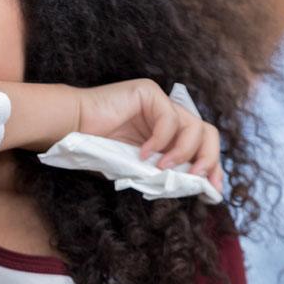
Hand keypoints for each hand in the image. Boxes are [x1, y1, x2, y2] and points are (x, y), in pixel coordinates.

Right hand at [76, 79, 223, 190]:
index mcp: (169, 133)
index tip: (213, 191)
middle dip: (208, 159)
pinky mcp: (149, 93)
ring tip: (162, 168)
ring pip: (194, 126)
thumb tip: (196, 187)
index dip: (212, 167)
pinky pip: (169, 118)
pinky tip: (143, 153)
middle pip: (207, 132)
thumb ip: (165, 173)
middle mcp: (168, 115)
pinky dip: (160, 140)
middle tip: (197, 178)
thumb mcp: (139, 168)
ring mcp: (160, 102)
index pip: (202, 145)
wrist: (71, 129)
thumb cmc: (98, 150)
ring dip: (183, 153)